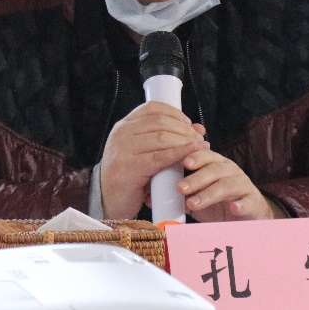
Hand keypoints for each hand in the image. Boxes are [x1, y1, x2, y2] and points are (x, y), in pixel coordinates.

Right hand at [100, 101, 207, 219]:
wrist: (108, 200)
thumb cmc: (129, 176)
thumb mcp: (144, 152)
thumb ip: (166, 137)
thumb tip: (197, 128)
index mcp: (123, 126)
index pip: (151, 108)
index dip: (173, 113)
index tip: (187, 123)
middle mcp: (122, 134)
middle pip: (160, 122)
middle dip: (184, 129)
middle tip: (199, 138)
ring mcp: (124, 150)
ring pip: (162, 137)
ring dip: (186, 140)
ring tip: (200, 147)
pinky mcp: (131, 168)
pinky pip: (161, 157)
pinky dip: (180, 152)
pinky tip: (193, 152)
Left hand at [178, 150, 282, 222]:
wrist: (249, 215)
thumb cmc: (219, 202)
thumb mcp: (198, 195)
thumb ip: (181, 194)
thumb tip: (153, 196)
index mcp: (216, 165)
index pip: (205, 155)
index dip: (195, 157)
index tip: (182, 162)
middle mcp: (230, 171)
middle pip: (214, 170)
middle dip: (196, 178)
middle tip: (180, 187)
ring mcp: (243, 185)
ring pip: (227, 186)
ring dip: (209, 194)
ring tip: (193, 203)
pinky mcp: (254, 202)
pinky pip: (249, 202)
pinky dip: (241, 205)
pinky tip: (233, 208)